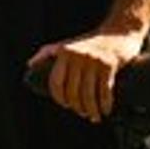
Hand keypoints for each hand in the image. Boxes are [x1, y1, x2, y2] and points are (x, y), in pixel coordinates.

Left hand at [27, 28, 144, 122]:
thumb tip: (29, 65)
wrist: (119, 32)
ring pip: (88, 95)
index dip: (60, 98)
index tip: (67, 105)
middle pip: (72, 92)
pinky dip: (105, 105)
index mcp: (64, 52)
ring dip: (91, 111)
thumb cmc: (91, 43)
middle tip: (83, 113)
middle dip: (77, 107)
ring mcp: (93, 60)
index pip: (56, 83)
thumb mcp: (68, 44)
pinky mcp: (109, 65)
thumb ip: (48, 52)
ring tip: (93, 116)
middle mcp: (77, 56)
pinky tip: (105, 112)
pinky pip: (104, 91)